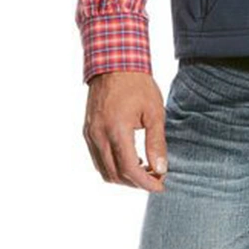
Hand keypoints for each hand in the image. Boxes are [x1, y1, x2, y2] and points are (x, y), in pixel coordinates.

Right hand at [83, 71, 168, 191]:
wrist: (114, 63)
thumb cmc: (137, 84)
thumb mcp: (154, 111)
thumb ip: (156, 142)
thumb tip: (160, 168)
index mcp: (116, 130)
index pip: (129, 169)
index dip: (146, 182)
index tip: (160, 185)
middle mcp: (99, 135)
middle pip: (115, 174)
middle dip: (136, 182)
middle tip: (155, 179)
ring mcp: (90, 134)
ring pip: (104, 170)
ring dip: (123, 177)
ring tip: (144, 171)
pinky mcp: (87, 131)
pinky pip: (97, 158)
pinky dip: (112, 166)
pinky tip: (129, 159)